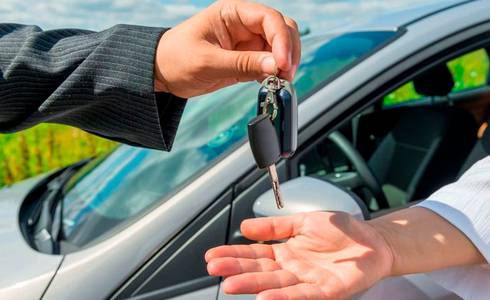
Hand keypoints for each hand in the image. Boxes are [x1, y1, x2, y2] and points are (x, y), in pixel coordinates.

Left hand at [154, 0, 300, 97]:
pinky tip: (272, 84)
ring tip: (280, 82)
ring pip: (280, 48)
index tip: (282, 63)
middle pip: (281, 30)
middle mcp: (243, 24)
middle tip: (285, 75)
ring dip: (285, 64)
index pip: (269, 19)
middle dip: (289, 51)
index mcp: (232, 13)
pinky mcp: (247, 60)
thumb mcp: (207, 62)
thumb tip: (275, 66)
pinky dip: (275, 74)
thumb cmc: (175, 58)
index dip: (281, 39)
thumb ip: (243, 63)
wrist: (162, 73)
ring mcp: (247, 43)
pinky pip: (269, 64)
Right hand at [205, 212, 393, 299]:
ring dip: (253, 285)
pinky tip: (265, 297)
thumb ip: (274, 226)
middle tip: (214, 269)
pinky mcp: (327, 290)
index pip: (254, 254)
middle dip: (236, 270)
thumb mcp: (302, 221)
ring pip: (275, 284)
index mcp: (286, 251)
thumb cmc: (341, 231)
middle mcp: (293, 268)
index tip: (212, 256)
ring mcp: (308, 280)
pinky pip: (303, 295)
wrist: (372, 240)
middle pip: (260, 270)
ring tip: (231, 285)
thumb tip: (245, 226)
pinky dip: (284, 297)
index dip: (233, 255)